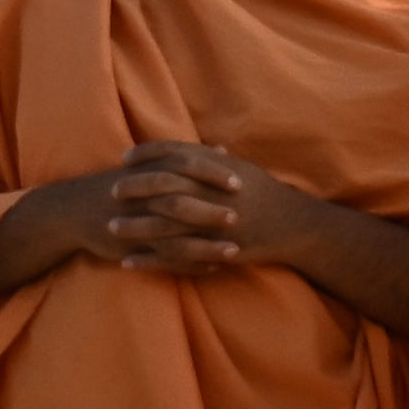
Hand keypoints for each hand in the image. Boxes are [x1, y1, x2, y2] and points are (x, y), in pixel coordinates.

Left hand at [103, 142, 319, 278]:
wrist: (297, 225)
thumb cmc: (270, 195)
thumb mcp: (246, 171)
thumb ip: (220, 160)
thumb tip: (207, 147)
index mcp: (218, 168)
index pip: (174, 153)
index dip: (147, 153)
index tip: (126, 157)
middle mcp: (214, 191)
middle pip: (164, 185)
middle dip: (135, 187)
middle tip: (112, 190)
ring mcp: (214, 220)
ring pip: (165, 223)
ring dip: (135, 226)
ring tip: (111, 228)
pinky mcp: (215, 247)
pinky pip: (176, 255)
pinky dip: (151, 259)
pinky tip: (130, 262)